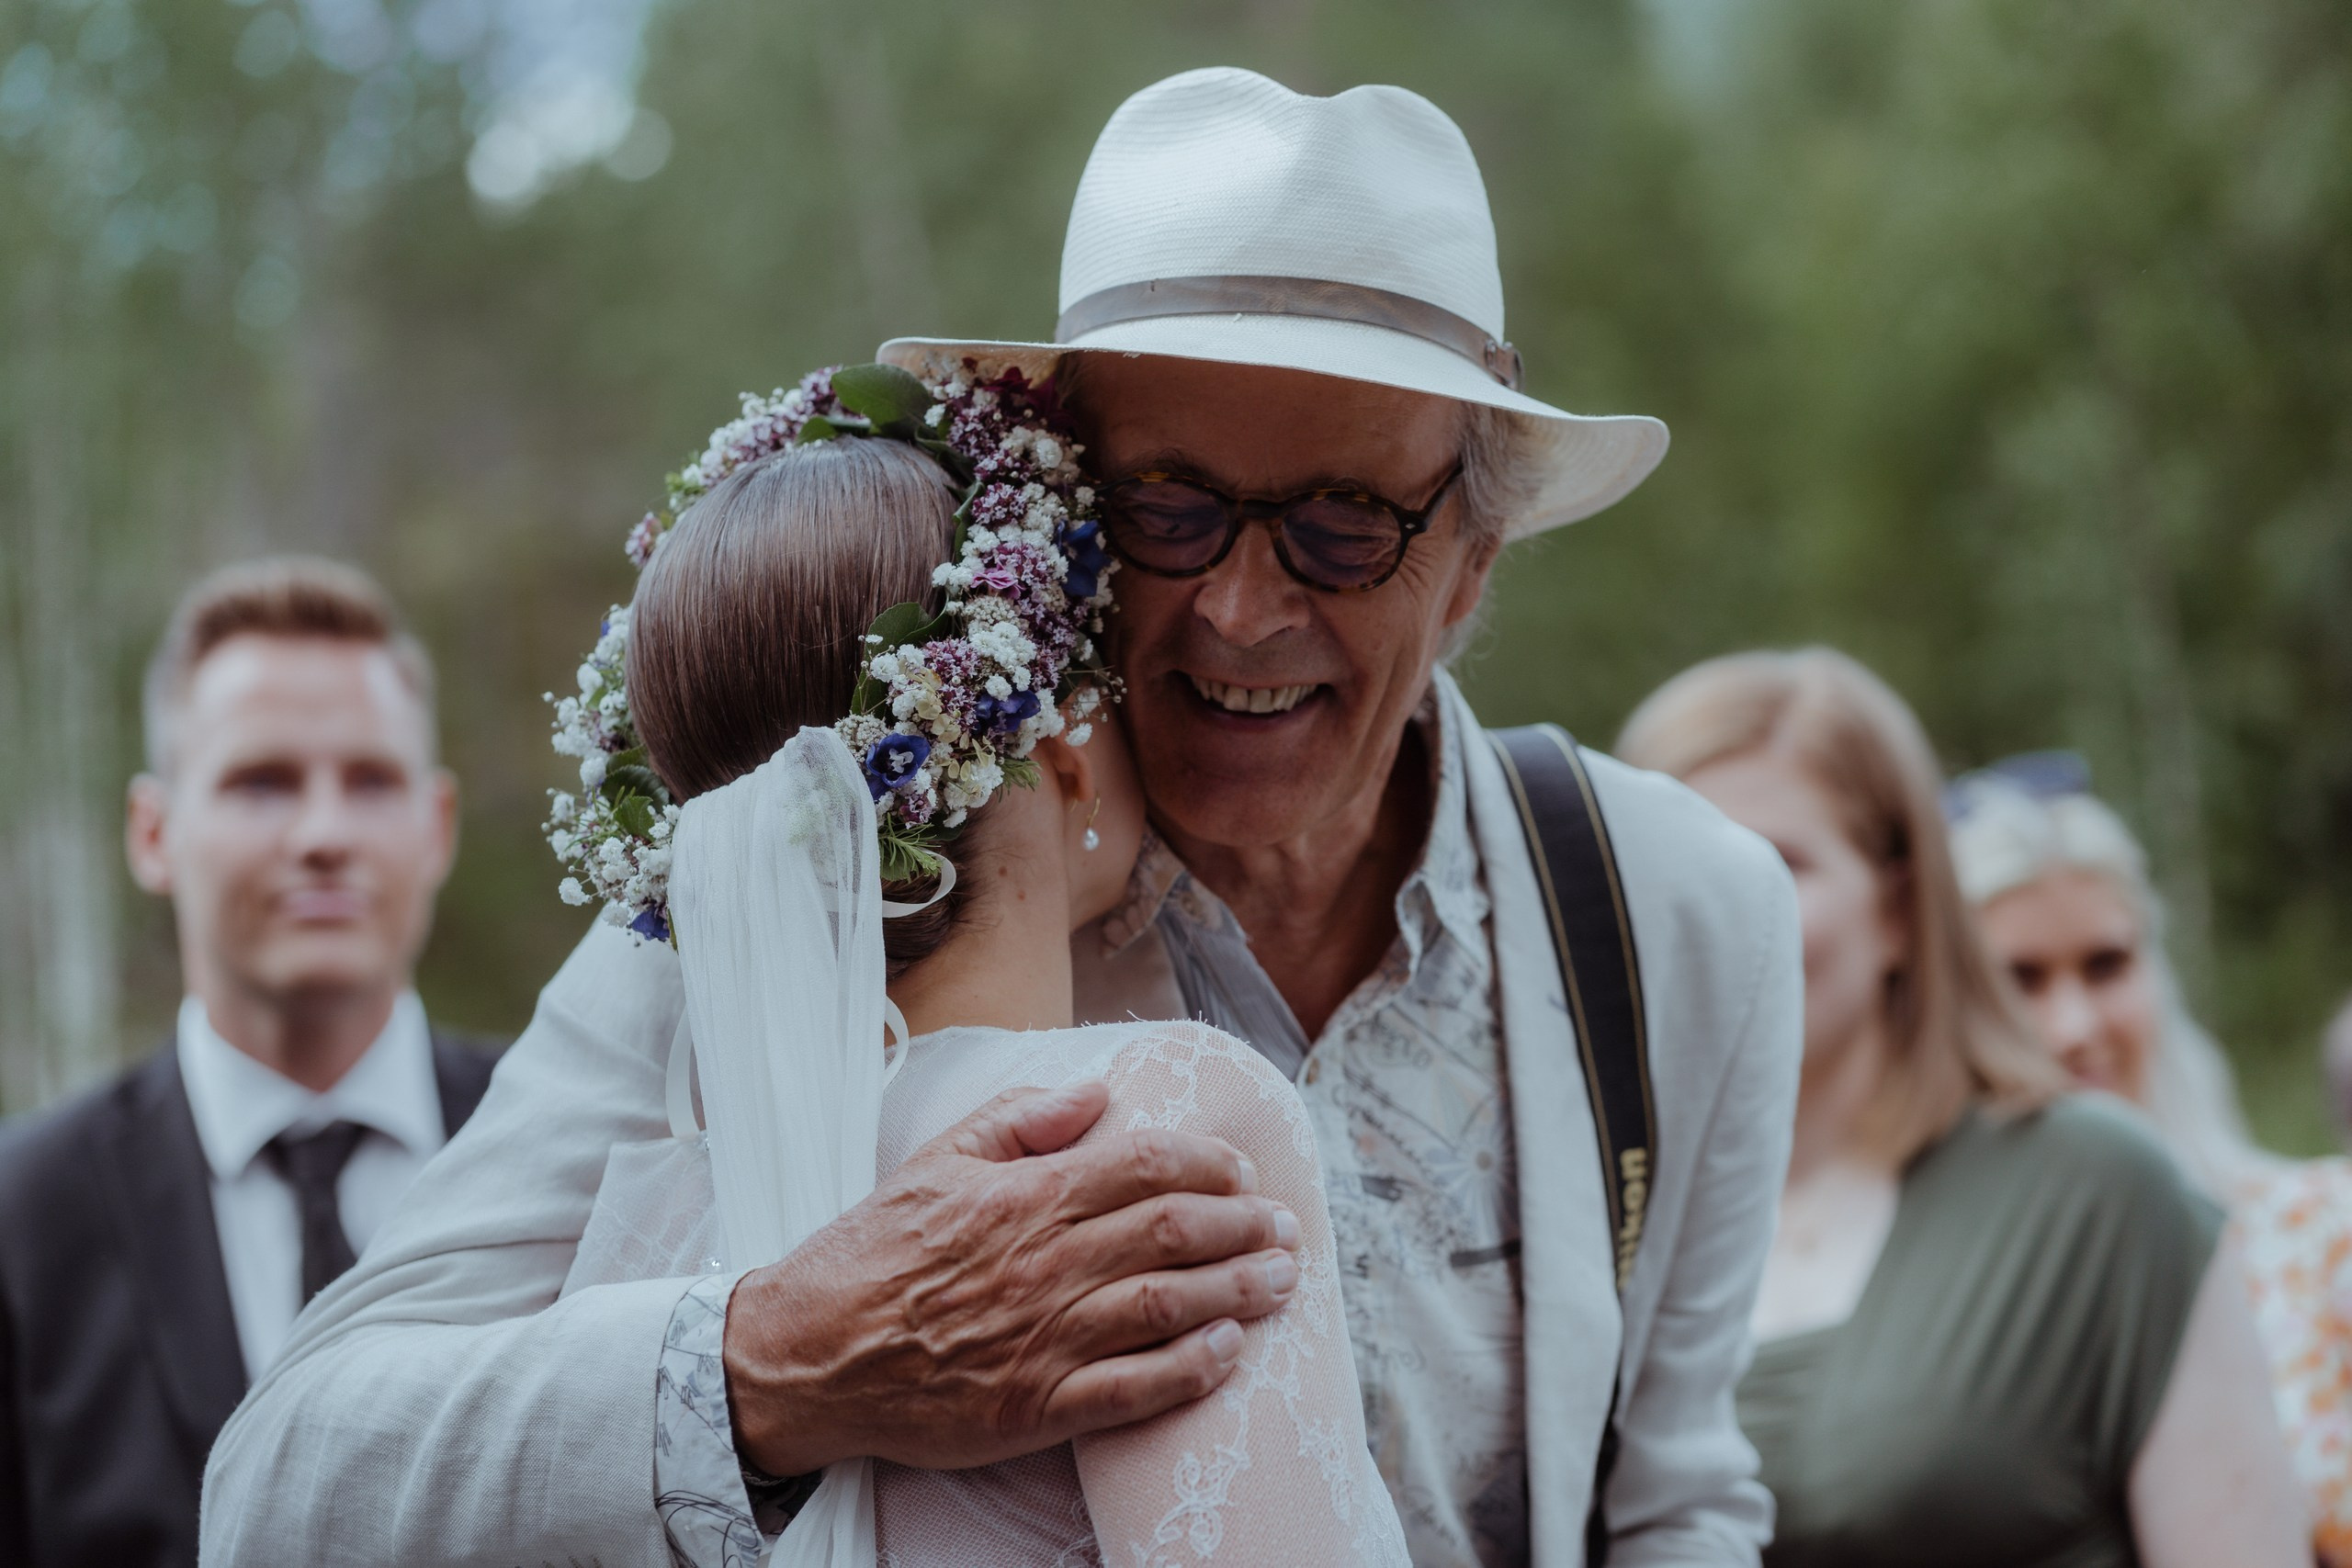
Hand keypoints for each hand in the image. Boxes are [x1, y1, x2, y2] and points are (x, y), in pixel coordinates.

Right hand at [722, 1079, 1301, 1475]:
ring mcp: (1044, 1339)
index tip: (1241, 1173)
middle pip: (1175, 1232)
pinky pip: (1133, 1389)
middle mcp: (1046, 1263)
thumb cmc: (873, 1253)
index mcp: (1026, 1196)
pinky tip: (1226, 1353)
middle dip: (1245, 1226)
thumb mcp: (937, 1161)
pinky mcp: (1036, 1408)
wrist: (808, 1353)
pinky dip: (1189, 1371)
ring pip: (1168, 1307)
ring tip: (1281, 1283)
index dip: (1210, 1165)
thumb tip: (1098, 1089)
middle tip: (1287, 1228)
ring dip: (1238, 1291)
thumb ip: (1022, 1119)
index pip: (1147, 1164)